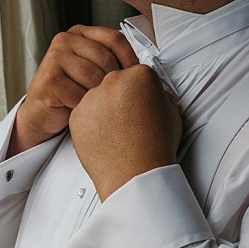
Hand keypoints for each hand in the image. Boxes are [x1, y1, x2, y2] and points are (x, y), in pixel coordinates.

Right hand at [9, 25, 138, 155]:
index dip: (130, 59)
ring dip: (99, 96)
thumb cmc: (73, 92)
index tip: (136, 78)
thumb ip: (111, 60)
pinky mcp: (48, 80)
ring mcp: (53, 58)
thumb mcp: (93, 69)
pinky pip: (80, 95)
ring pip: (94, 77)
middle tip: (114, 97)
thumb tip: (144, 67)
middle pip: (105, 58)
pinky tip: (81, 110)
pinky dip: (85, 107)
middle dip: (114, 82)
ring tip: (96, 104)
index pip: (114, 38)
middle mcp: (64, 40)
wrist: (42, 113)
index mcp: (79, 33)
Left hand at [69, 64, 181, 199]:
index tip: (142, 103)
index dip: (141, 91)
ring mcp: (92, 97)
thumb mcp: (171, 112)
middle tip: (130, 119)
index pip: (137, 73)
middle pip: (116, 82)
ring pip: (97, 98)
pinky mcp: (77, 115)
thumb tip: (154, 92)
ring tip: (119, 132)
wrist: (136, 175)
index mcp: (139, 75)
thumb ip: (159, 94)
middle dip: (122, 97)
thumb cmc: (156, 147)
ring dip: (105, 110)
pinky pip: (84, 114)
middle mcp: (113, 81)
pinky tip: (106, 138)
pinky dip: (92, 124)